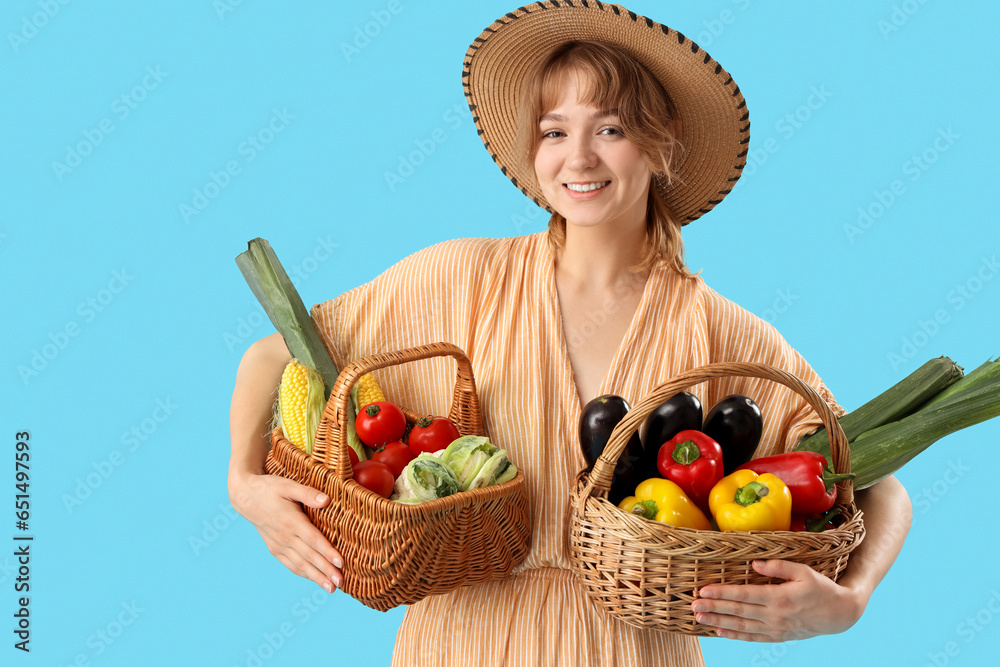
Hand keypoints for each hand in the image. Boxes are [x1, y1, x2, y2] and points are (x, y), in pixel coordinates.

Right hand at [229, 472, 343, 593]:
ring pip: (300, 564)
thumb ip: (307, 493)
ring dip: (316, 577)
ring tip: (330, 588)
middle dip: (326, 570)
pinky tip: (314, 579)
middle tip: (340, 582)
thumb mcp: (288, 485)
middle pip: (309, 556)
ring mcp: (278, 544)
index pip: (313, 540)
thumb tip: (326, 500)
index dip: (328, 552)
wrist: (246, 497)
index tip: (341, 563)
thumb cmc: (270, 488)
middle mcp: (285, 536)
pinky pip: (290, 564)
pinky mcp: (274, 548)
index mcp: (291, 521)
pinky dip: (303, 573)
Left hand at [691, 559, 865, 641]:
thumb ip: (778, 567)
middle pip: (738, 611)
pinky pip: (752, 638)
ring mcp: (776, 628)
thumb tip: (754, 563)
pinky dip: (734, 635)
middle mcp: (775, 615)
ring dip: (719, 622)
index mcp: (779, 597)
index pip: (743, 594)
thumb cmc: (821, 588)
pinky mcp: (778, 636)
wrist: (840, 615)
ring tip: (700, 619)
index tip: (703, 591)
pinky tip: (719, 631)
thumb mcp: (803, 571)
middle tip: (693, 606)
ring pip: (742, 626)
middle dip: (714, 608)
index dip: (722, 593)